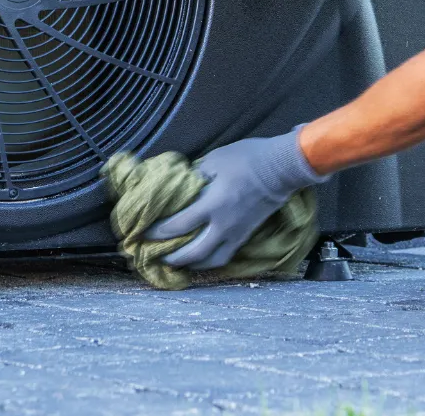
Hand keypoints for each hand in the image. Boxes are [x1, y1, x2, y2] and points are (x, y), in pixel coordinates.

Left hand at [144, 127, 326, 269]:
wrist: (281, 168)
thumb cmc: (247, 159)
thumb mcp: (215, 160)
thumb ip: (195, 176)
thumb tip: (180, 186)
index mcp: (212, 205)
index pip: (178, 225)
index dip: (158, 232)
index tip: (143, 232)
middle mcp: (223, 225)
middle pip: (193, 253)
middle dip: (172, 258)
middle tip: (155, 256)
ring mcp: (236, 233)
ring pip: (211, 261)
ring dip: (192, 265)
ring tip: (178, 263)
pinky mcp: (246, 235)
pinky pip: (225, 255)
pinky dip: (210, 260)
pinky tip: (203, 257)